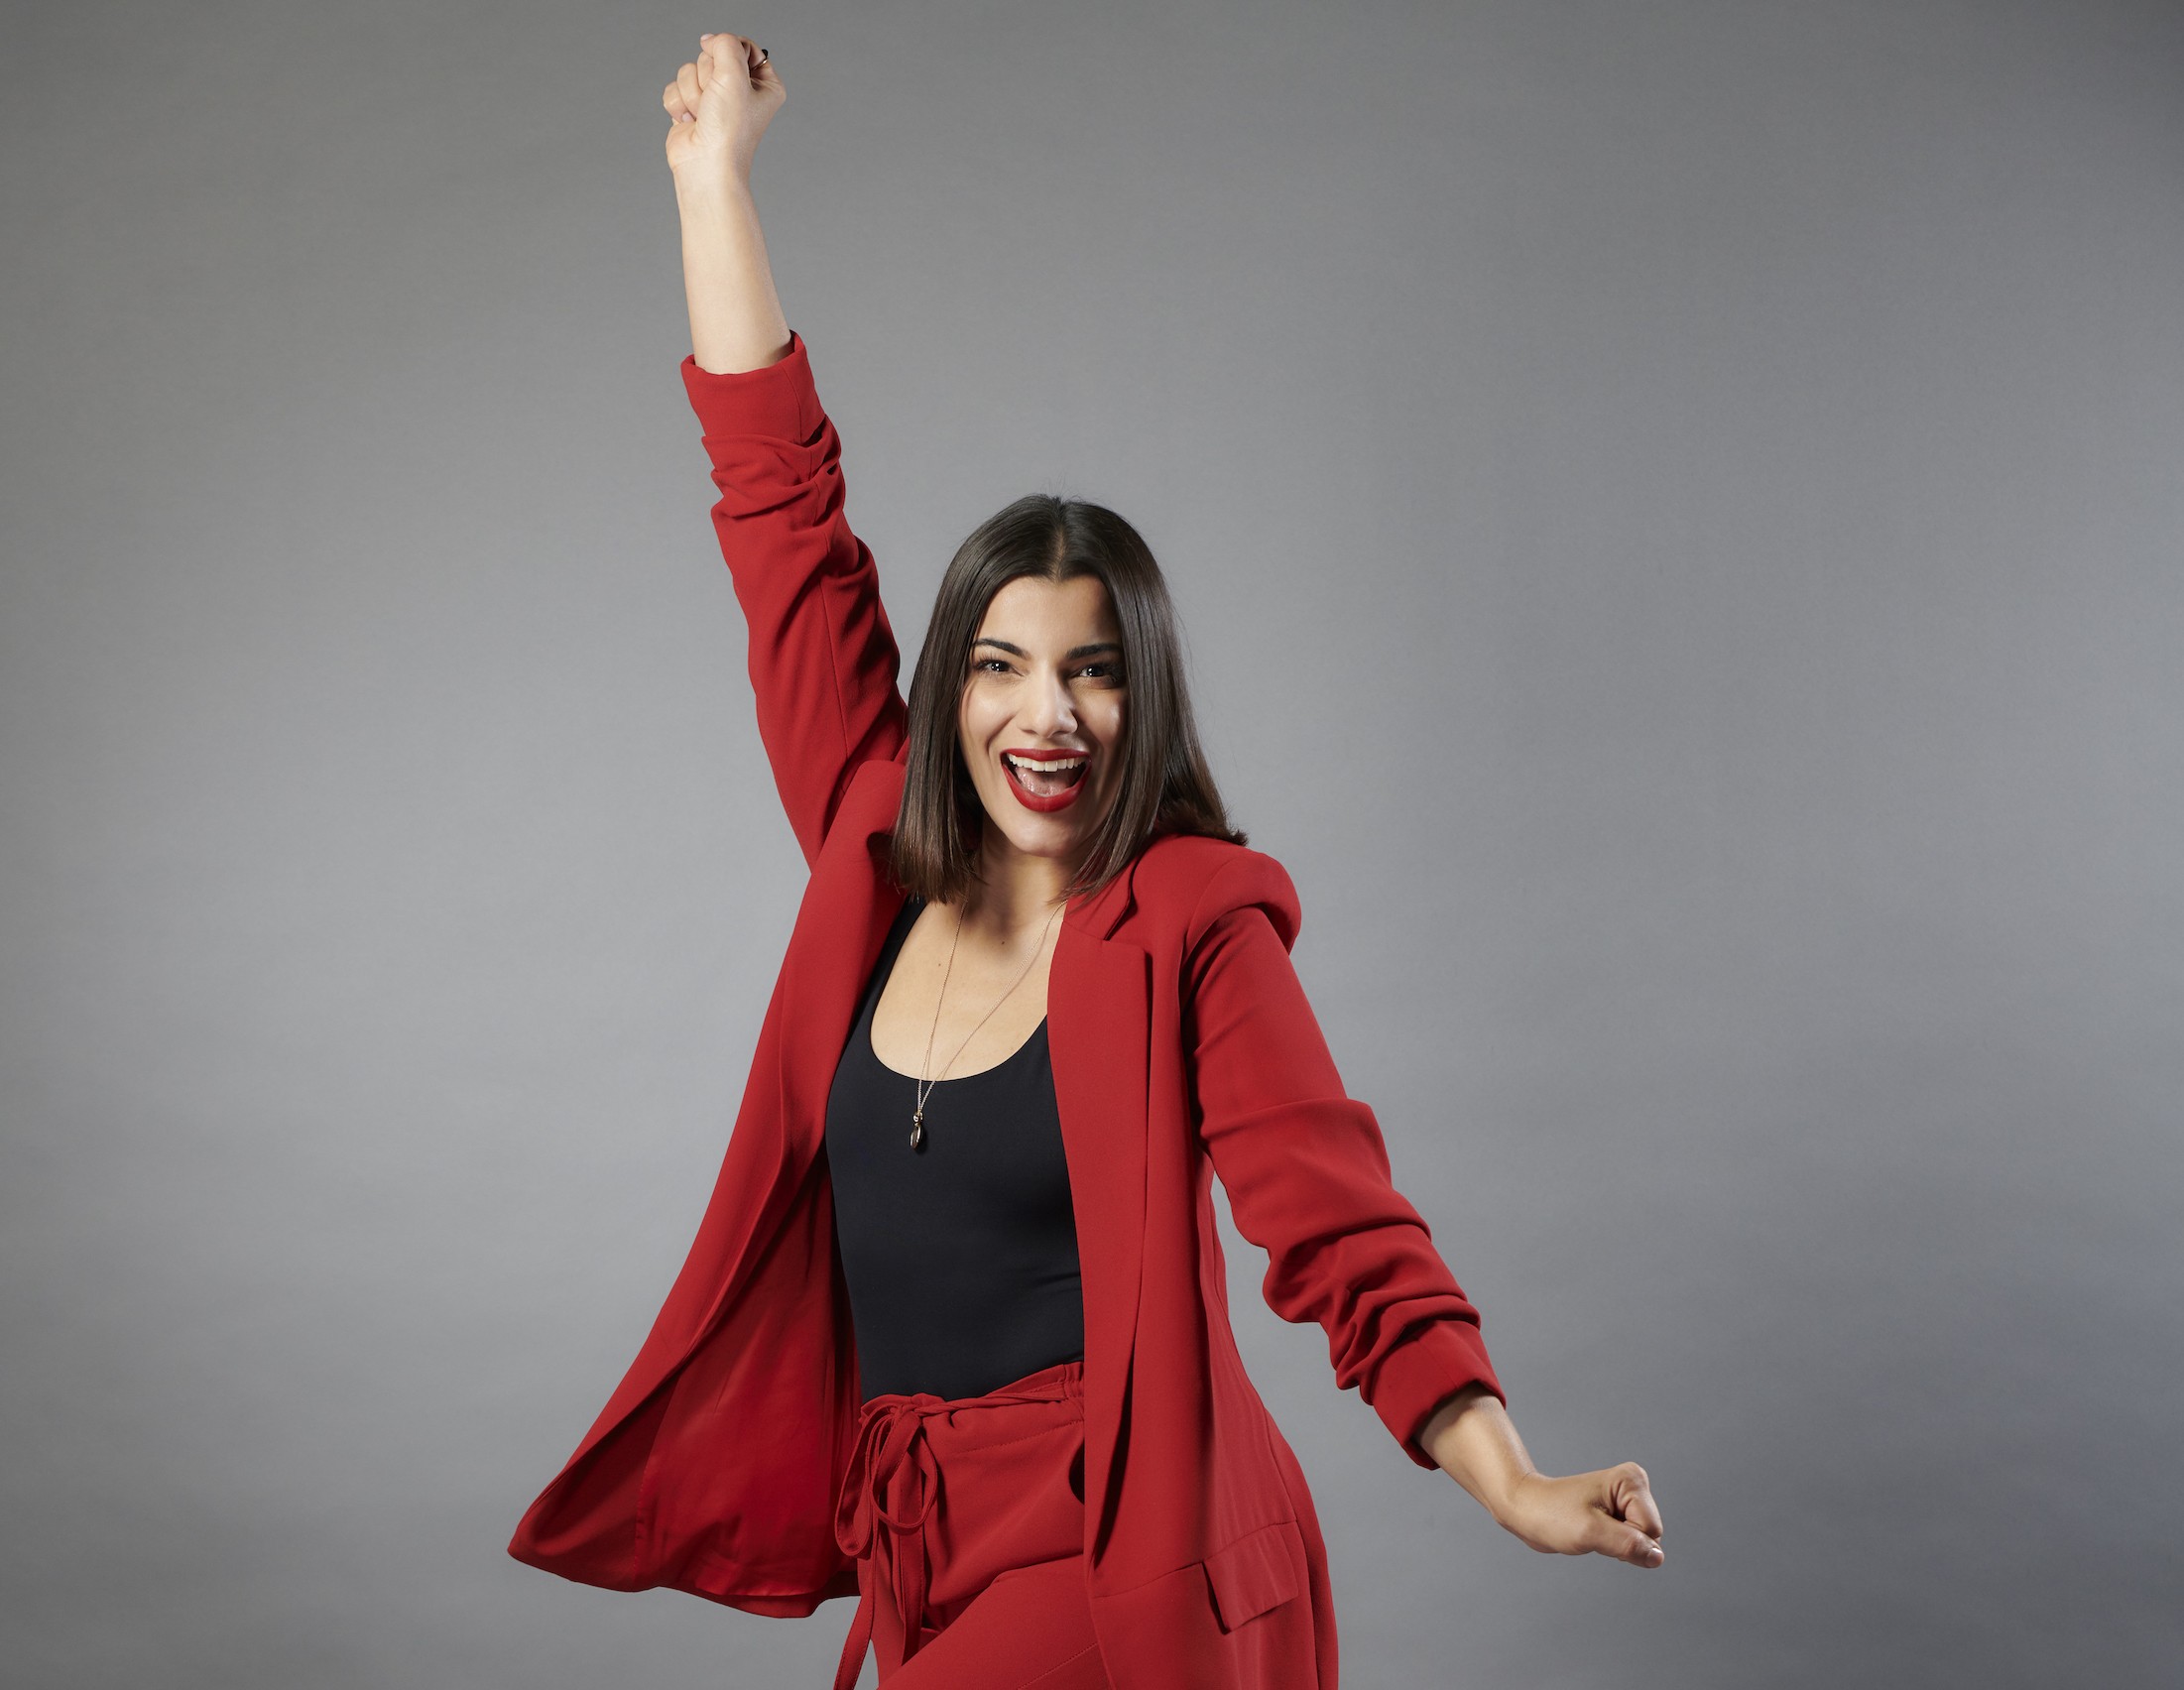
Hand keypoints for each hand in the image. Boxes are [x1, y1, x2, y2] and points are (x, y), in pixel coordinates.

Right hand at [662, 32, 783, 185]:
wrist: (706, 166)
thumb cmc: (728, 130)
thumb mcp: (735, 75)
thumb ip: (725, 45)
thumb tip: (709, 39)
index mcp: (764, 84)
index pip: (743, 46)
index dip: (729, 52)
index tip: (729, 70)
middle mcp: (740, 91)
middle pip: (712, 56)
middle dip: (708, 77)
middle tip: (715, 101)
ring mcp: (714, 100)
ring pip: (690, 70)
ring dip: (692, 92)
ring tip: (703, 115)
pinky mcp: (692, 109)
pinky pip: (675, 87)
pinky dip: (679, 103)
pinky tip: (690, 122)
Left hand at [1492, 1464, 1664, 1567]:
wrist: (1526, 1510)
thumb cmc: (1552, 1515)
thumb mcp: (1591, 1532)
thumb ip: (1629, 1545)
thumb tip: (1658, 1558)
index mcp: (1631, 1481)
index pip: (1651, 1530)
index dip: (1625, 1539)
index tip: (1596, 1527)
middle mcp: (1634, 1487)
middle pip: (1650, 1536)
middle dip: (1623, 1543)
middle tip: (1593, 1530)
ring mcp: (1627, 1500)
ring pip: (1642, 1543)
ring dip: (1617, 1546)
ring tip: (1591, 1530)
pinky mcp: (1619, 1513)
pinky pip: (1630, 1543)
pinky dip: (1613, 1546)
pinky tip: (1593, 1533)